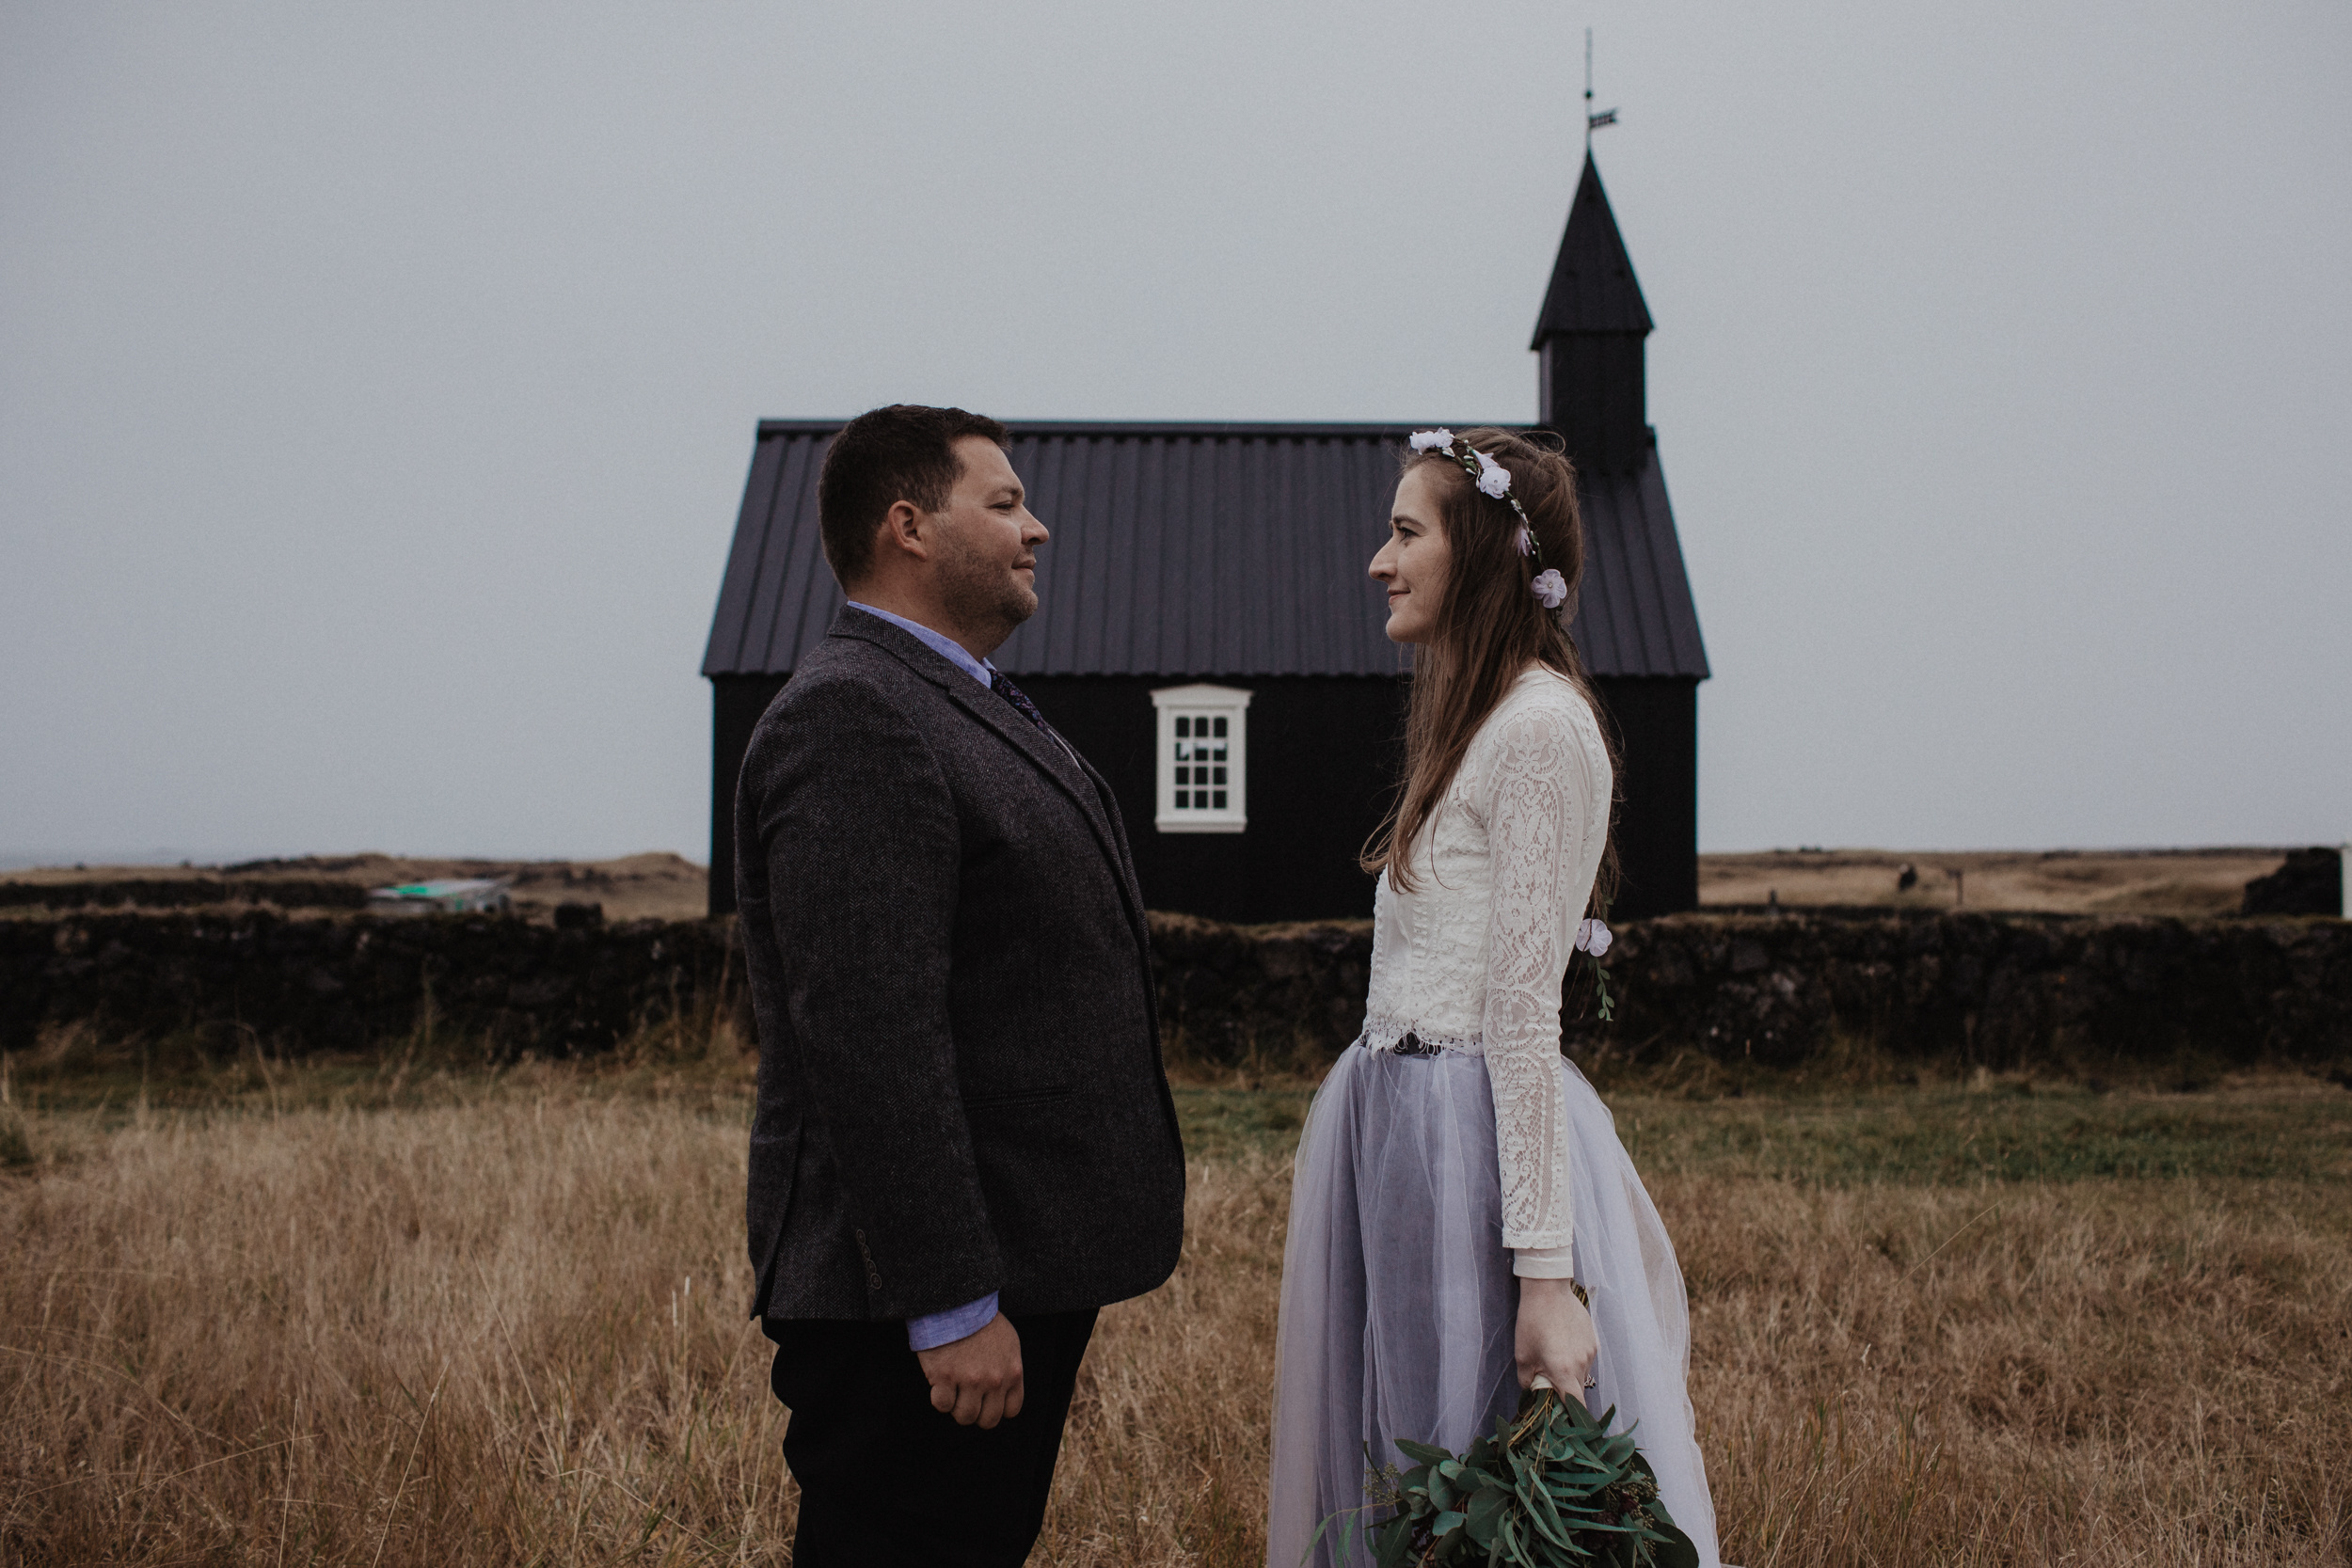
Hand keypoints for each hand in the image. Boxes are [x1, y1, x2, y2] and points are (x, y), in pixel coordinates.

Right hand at [915, 1311, 1024, 1428]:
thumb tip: (1005, 1388)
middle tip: (967, 1399)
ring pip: (965, 1417)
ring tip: (953, 1391)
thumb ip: (1010, 1368)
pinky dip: (939, 1398)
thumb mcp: (1009, 1342)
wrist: (957, 1302)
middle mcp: (994, 1380)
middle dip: (977, 1413)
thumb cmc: (982, 1321)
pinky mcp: (945, 1378)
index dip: (997, 1408)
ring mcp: (970, 1380)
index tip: (986, 1401)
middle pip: (988, 1420)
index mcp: (1012, 1372)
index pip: (1011, 1410)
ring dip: (957, 1407)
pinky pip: (942, 1405)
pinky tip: (939, 1384)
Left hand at [1515, 1277, 1597, 1406]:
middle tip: (1549, 1382)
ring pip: (1582, 1373)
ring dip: (1570, 1373)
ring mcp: (1591, 1351)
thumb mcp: (1523, 1355)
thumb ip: (1528, 1380)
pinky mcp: (1593, 1339)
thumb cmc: (1532, 1322)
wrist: (1548, 1290)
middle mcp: (1582, 1363)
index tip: (1567, 1423)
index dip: (1573, 1417)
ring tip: (1553, 1356)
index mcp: (1564, 1371)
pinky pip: (1585, 1357)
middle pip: (1578, 1389)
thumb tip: (1533, 1392)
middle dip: (1565, 1391)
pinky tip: (1561, 1343)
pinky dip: (1575, 1358)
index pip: (1576, 1405)